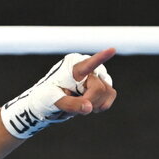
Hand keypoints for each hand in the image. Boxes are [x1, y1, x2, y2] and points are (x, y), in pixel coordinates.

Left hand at [1, 48, 117, 138]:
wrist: (49, 103)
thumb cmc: (47, 97)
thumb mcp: (52, 100)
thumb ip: (70, 104)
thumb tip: (89, 108)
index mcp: (73, 68)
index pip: (88, 64)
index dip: (100, 57)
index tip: (111, 50)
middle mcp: (88, 70)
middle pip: (98, 88)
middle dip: (88, 101)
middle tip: (73, 106)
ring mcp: (97, 79)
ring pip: (107, 93)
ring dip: (93, 104)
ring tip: (78, 103)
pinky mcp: (103, 88)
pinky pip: (110, 97)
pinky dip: (100, 106)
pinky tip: (88, 106)